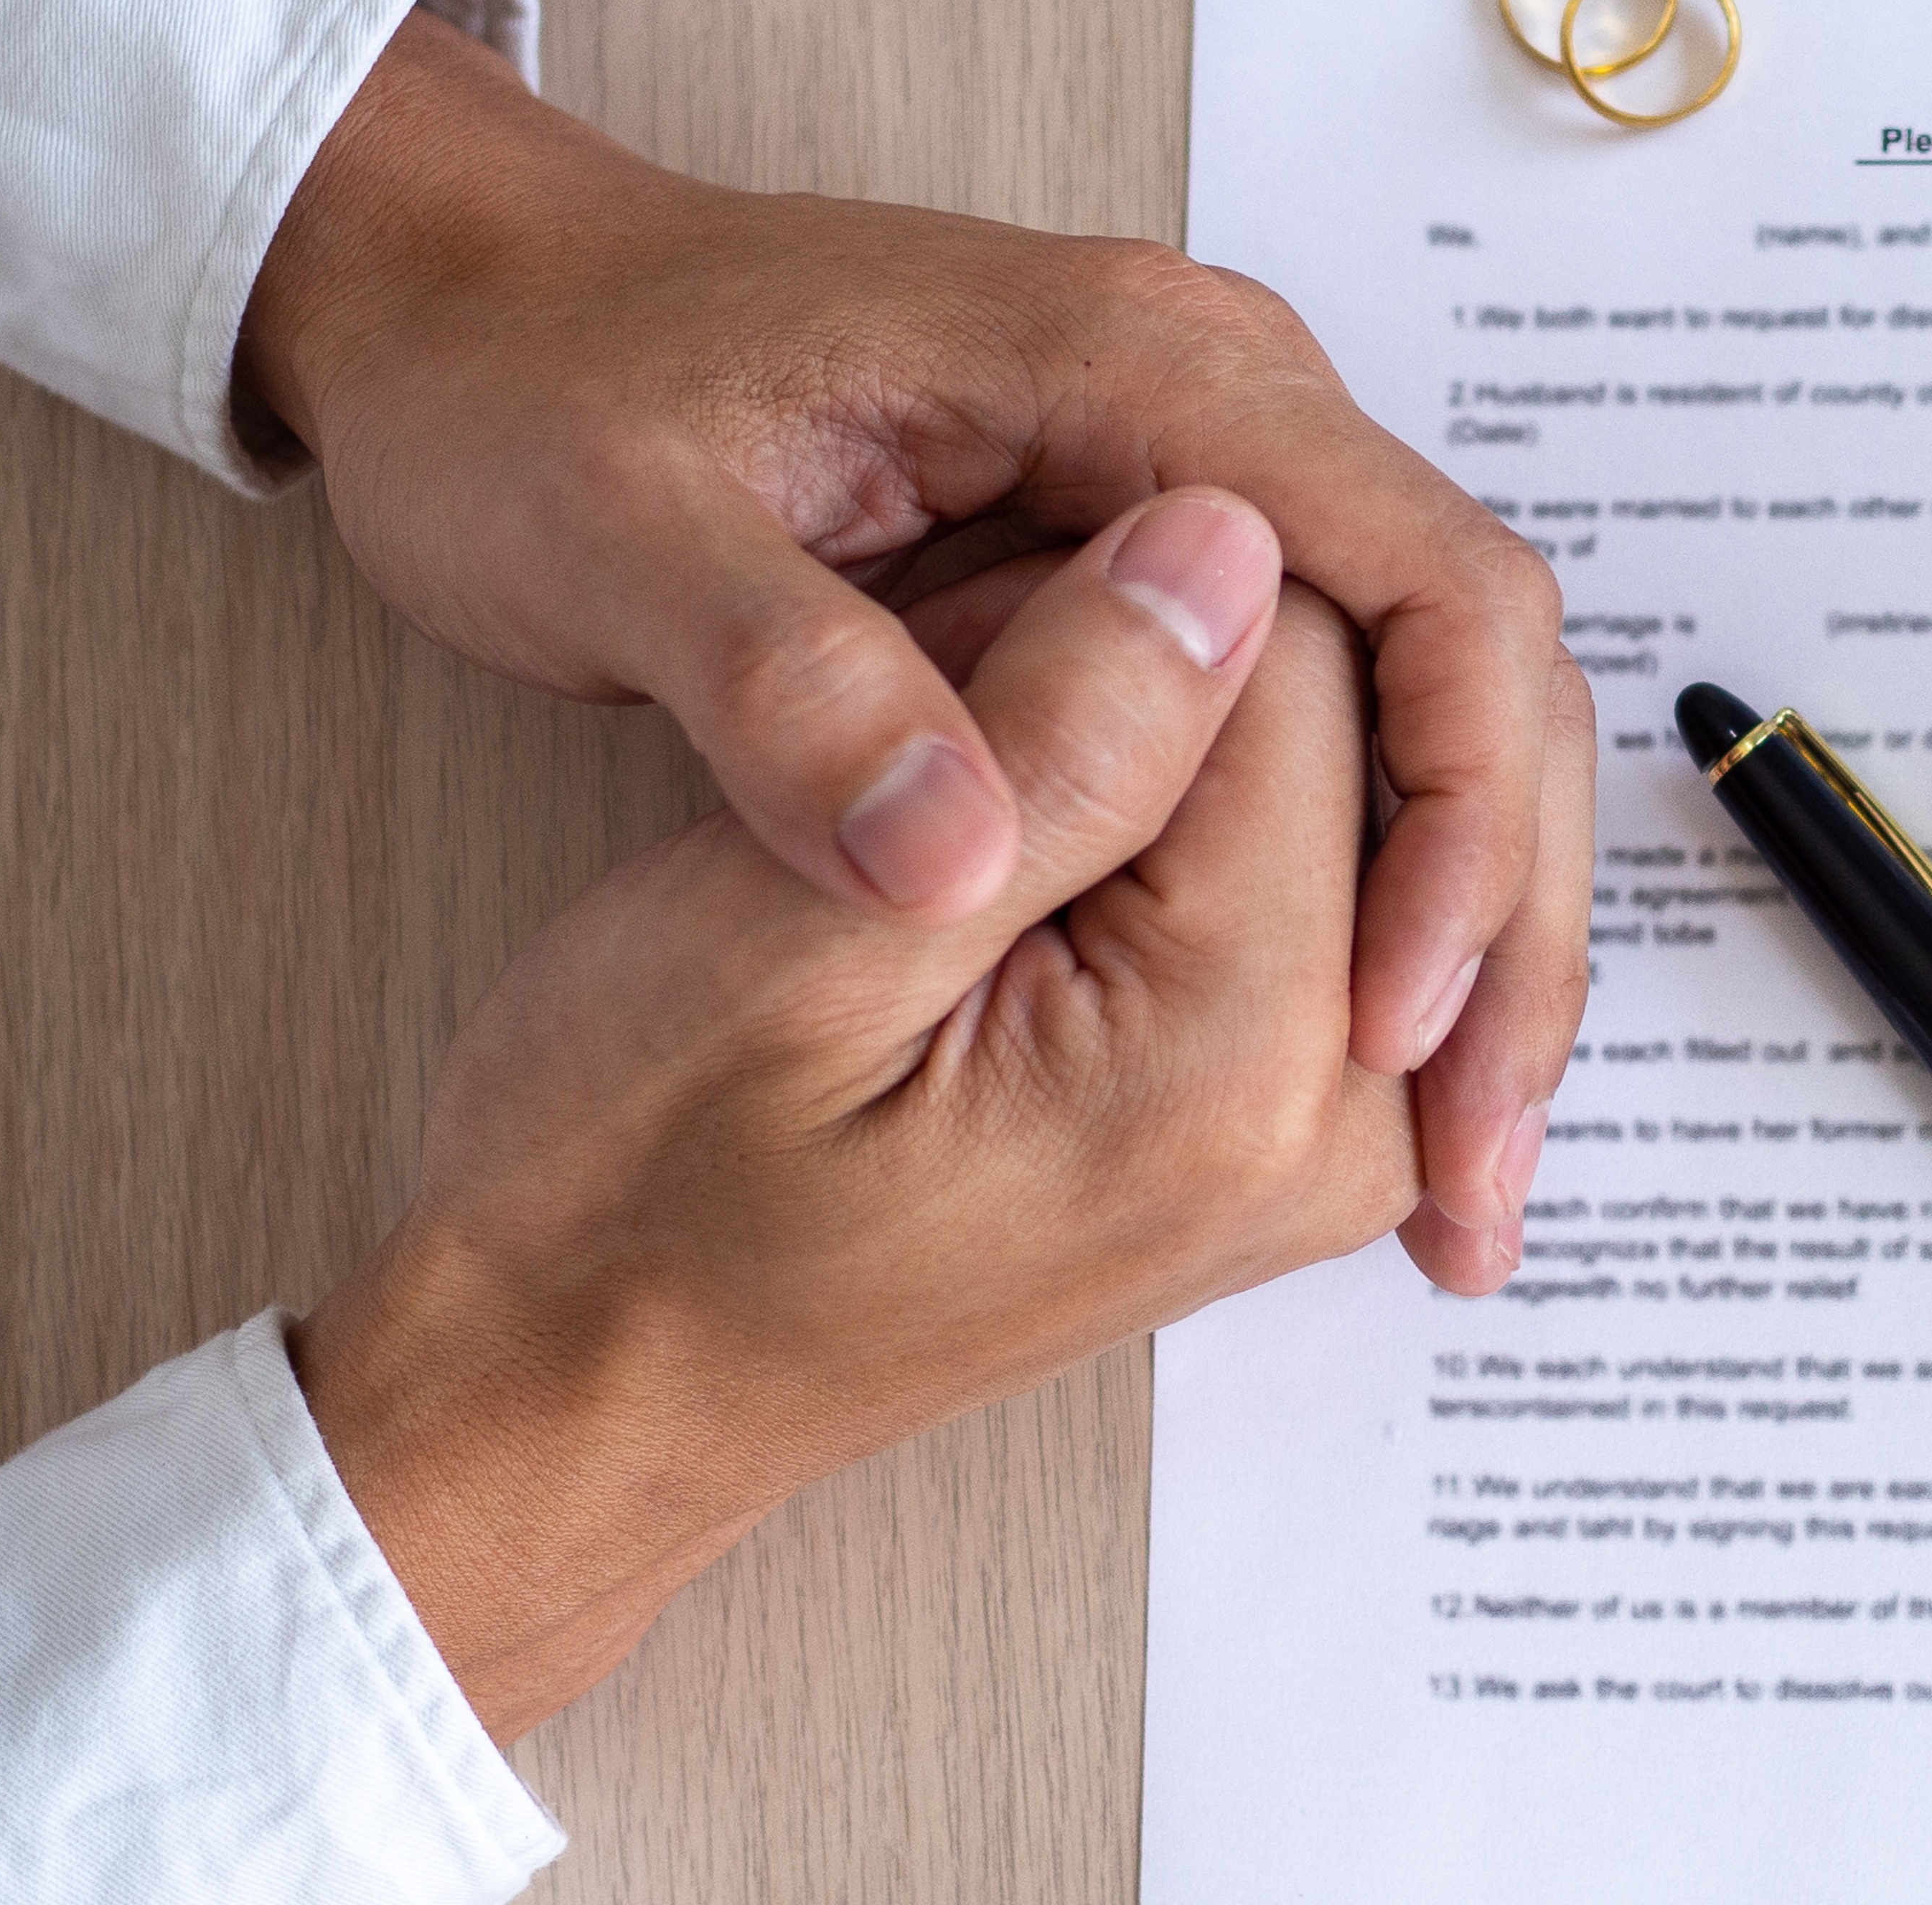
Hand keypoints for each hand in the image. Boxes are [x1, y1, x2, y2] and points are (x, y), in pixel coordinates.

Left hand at [242, 16, 1581, 1286]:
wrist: (476, 296)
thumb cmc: (534, 394)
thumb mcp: (611, 539)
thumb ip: (790, 690)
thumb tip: (963, 857)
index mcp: (1138, 365)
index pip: (1428, 579)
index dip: (1453, 817)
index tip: (1396, 1022)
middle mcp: (1221, 400)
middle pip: (1484, 657)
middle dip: (1509, 921)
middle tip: (1480, 1178)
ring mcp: (1204, 475)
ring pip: (1438, 702)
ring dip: (1468, 930)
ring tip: (1454, 1177)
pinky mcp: (1160, 557)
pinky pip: (1344, 722)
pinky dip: (1378, 894)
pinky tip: (1361, 1064)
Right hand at [292, 489, 1421, 1735]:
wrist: (584, 1388)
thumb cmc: (635, 1186)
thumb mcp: (795, 934)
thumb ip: (1051, 738)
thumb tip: (1234, 543)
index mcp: (1246, 1066)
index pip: (1303, 656)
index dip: (1091, 603)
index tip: (922, 695)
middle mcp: (1347, 1119)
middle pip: (1342, 718)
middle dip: (1134, 688)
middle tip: (910, 798)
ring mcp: (1334, 1136)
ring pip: (1311, 777)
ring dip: (1131, 759)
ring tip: (936, 872)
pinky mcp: (1285, 1123)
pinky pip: (1289, 876)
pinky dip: (1153, 837)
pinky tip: (997, 902)